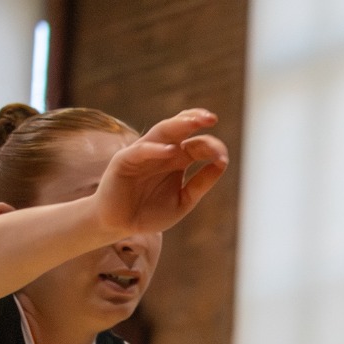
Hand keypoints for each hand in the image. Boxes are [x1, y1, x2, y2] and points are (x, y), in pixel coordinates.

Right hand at [88, 110, 229, 237]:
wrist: (120, 225)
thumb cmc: (151, 212)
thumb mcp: (184, 200)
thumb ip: (201, 183)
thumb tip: (222, 163)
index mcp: (177, 159)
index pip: (196, 144)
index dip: (211, 146)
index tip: (223, 157)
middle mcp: (161, 151)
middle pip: (179, 129)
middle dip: (195, 120)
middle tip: (211, 118)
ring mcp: (142, 154)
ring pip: (161, 132)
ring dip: (177, 125)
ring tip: (194, 122)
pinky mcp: (124, 161)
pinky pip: (140, 152)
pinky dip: (155, 150)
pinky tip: (171, 151)